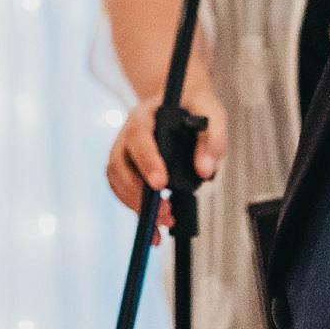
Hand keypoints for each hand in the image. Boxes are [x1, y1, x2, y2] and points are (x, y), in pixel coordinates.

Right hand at [104, 91, 229, 244]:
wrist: (181, 101)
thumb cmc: (196, 106)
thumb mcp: (212, 112)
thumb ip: (212, 138)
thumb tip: (205, 171)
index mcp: (144, 114)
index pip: (139, 136)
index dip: (147, 161)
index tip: (162, 184)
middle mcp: (127, 133)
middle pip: (119, 163)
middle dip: (138, 193)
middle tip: (166, 213)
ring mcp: (123, 151)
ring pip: (116, 180)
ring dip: (134, 206)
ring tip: (162, 225)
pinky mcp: (127, 168)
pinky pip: (122, 190)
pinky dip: (134, 210)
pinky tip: (152, 228)